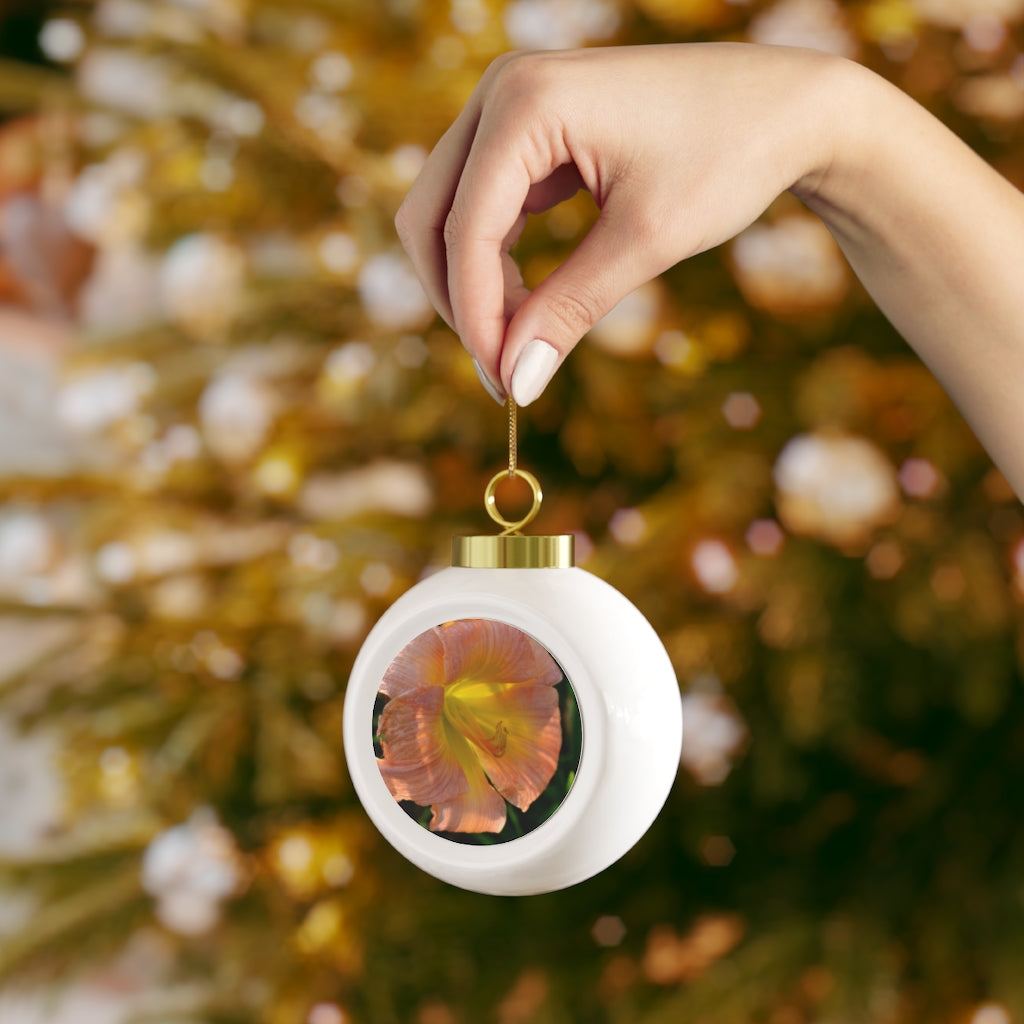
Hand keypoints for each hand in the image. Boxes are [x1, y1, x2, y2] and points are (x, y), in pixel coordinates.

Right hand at [395, 43, 843, 404]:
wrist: (787, 107)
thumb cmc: (728, 156)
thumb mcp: (645, 242)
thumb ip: (569, 310)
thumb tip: (517, 382)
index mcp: (525, 103)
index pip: (465, 230)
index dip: (476, 317)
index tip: (504, 384)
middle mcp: (503, 91)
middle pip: (430, 216)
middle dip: (459, 300)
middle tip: (503, 370)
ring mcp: (512, 105)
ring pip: (450, 213)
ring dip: (474, 284)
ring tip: (522, 342)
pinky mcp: (529, 129)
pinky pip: (484, 204)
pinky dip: (496, 260)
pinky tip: (530, 303)